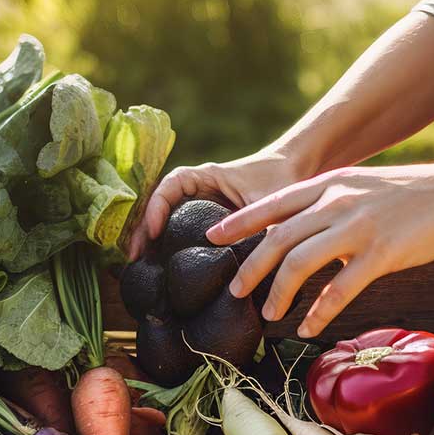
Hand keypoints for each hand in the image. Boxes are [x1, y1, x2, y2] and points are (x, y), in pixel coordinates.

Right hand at [128, 150, 309, 258]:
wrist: (298, 169)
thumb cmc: (284, 178)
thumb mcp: (271, 204)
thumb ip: (260, 228)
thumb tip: (249, 265)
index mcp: (209, 176)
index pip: (171, 185)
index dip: (158, 206)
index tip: (156, 231)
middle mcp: (200, 188)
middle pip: (161, 204)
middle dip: (145, 228)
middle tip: (135, 257)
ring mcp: (202, 204)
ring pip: (167, 217)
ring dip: (151, 238)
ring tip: (140, 264)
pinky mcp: (210, 220)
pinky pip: (181, 227)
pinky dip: (168, 243)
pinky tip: (162, 264)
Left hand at [207, 163, 433, 336]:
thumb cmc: (411, 194)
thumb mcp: (361, 186)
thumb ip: (329, 203)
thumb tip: (303, 228)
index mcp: (329, 185)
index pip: (272, 203)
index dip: (238, 222)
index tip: (211, 237)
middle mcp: (337, 202)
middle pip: (278, 237)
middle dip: (250, 268)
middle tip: (234, 291)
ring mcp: (358, 227)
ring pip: (300, 262)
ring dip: (278, 293)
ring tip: (269, 314)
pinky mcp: (381, 253)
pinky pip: (339, 288)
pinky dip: (318, 312)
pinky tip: (307, 327)